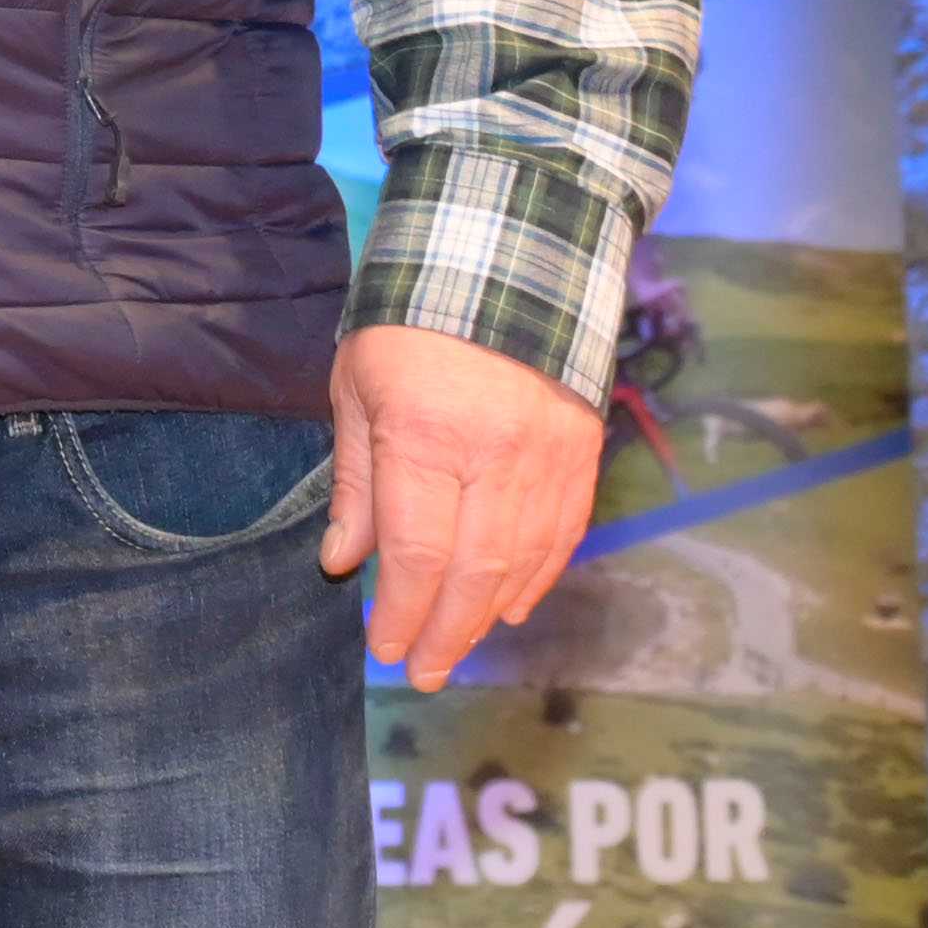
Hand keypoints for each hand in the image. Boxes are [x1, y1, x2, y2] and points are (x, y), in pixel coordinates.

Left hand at [323, 320, 605, 686]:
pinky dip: (537, 577)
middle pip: (475, 574)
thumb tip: (344, 561)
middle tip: (421, 672)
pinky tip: (510, 604)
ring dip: (488, 616)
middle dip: (445, 634)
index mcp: (426, 437)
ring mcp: (548, 457)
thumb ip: (357, 481)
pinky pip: (562, 534)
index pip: (416, 553)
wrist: (505, 255)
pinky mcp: (583, 451)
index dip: (401, 612)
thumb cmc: (410, 321)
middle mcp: (495, 457)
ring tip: (456, 648)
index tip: (384, 648)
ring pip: (522, 563)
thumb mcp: (357, 387)